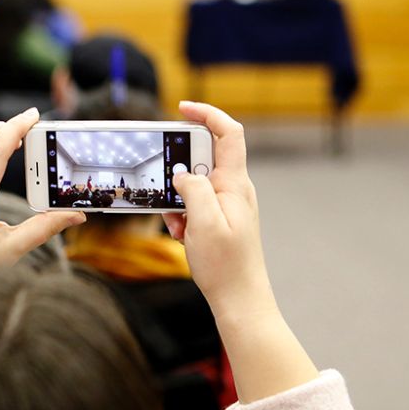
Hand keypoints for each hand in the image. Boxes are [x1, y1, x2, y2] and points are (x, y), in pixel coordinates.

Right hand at [162, 101, 271, 316]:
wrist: (239, 300)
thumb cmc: (226, 266)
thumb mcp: (204, 223)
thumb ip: (193, 189)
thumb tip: (182, 173)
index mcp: (235, 184)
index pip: (228, 133)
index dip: (207, 114)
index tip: (182, 108)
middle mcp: (233, 189)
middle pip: (202, 158)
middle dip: (179, 172)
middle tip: (169, 193)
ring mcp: (226, 204)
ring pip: (192, 185)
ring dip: (177, 202)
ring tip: (182, 228)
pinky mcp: (218, 219)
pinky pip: (192, 206)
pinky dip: (181, 217)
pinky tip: (185, 237)